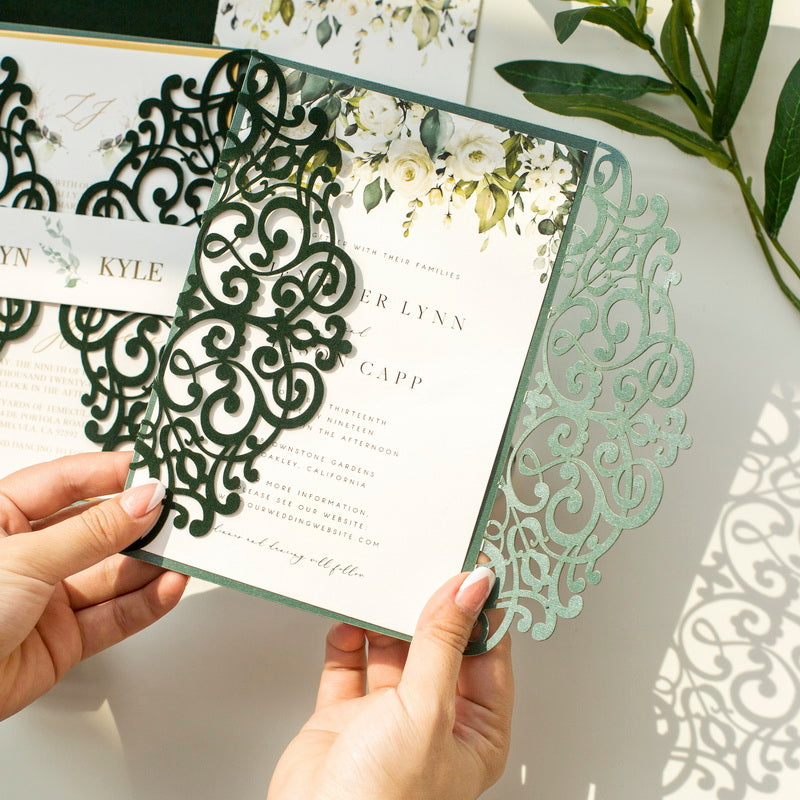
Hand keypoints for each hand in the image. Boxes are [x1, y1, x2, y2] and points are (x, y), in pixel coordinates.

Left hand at [0, 451, 184, 719]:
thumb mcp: (24, 558)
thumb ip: (92, 532)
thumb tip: (144, 501)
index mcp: (2, 517)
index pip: (67, 482)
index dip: (113, 474)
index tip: (156, 469)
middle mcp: (29, 554)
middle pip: (98, 529)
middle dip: (141, 523)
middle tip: (183, 511)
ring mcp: (48, 597)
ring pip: (112, 574)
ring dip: (151, 565)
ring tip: (187, 550)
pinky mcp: (65, 639)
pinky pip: (113, 615)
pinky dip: (145, 602)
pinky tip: (170, 586)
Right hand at [267, 567, 512, 799]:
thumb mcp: (427, 711)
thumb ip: (443, 642)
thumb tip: (470, 588)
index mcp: (475, 731)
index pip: (488, 653)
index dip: (482, 608)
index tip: (473, 565)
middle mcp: (434, 721)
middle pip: (439, 646)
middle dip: (429, 608)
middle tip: (425, 562)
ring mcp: (388, 717)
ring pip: (392, 650)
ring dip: (386, 619)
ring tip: (385, 583)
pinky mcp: (345, 717)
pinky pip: (349, 664)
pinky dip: (348, 637)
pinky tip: (350, 617)